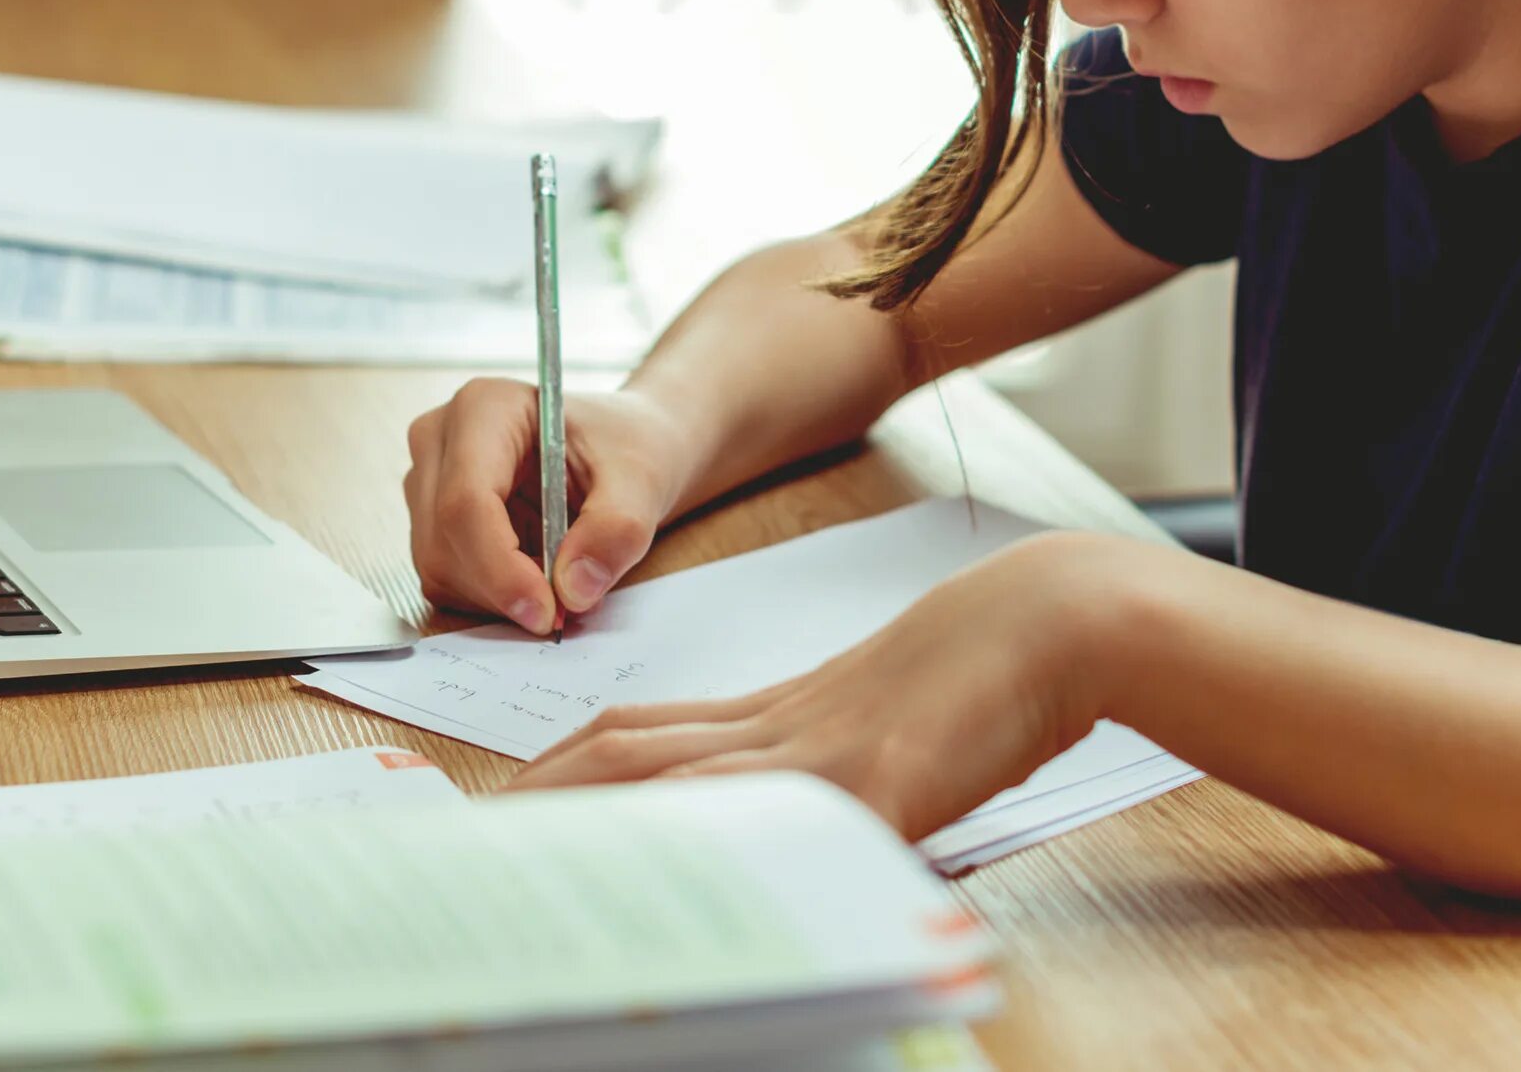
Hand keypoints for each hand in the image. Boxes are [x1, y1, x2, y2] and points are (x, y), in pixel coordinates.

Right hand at [404, 380, 705, 632]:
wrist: (621, 455)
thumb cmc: (627, 448)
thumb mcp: (642, 480)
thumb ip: (616, 529)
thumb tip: (575, 589)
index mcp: (485, 407)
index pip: (466, 500)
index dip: (500, 567)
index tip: (547, 611)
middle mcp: (441, 439)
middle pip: (444, 540)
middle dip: (504, 588)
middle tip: (566, 605)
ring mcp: (429, 483)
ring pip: (439, 568)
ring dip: (499, 596)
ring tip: (558, 575)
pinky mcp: (432, 522)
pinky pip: (447, 581)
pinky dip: (493, 597)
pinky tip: (534, 574)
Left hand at [507, 530, 1144, 840]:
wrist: (1045, 623)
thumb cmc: (971, 675)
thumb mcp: (871, 723)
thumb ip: (807, 766)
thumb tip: (761, 832)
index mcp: (767, 714)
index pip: (629, 738)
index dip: (557, 771)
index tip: (502, 807)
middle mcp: (776, 729)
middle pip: (625, 759)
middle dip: (542, 802)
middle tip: (475, 850)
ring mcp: (824, 756)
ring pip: (681, 788)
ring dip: (601, 830)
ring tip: (534, 873)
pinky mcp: (883, 784)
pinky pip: (792, 831)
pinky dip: (736, 859)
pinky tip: (693, 896)